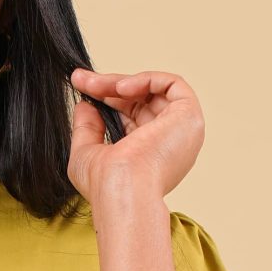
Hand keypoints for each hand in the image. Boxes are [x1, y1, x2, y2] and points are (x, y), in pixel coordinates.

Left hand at [68, 66, 204, 203]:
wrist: (123, 190)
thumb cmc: (105, 186)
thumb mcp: (87, 153)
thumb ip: (87, 128)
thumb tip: (85, 104)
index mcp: (150, 155)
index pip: (131, 116)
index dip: (107, 98)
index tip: (82, 87)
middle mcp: (169, 142)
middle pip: (141, 101)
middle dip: (109, 87)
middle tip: (82, 80)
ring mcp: (181, 129)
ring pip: (153, 91)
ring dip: (121, 82)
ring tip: (96, 85)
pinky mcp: (189, 115)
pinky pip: (172, 83)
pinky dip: (145, 79)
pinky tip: (121, 88)